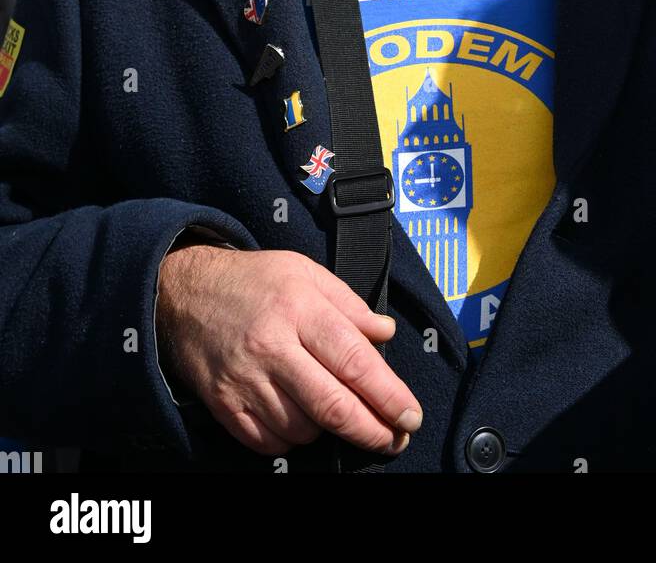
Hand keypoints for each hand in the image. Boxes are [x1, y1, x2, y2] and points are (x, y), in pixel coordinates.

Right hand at [156, 245, 421, 456]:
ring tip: (338, 413)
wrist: (184, 292)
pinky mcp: (224, 405)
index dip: (388, 394)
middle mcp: (272, 347)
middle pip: (332, 405)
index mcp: (299, 308)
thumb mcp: (305, 273)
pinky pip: (269, 443)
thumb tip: (386, 334)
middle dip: (372, 430)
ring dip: (329, 431)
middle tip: (395, 439)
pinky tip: (301, 422)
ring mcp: (245, 380)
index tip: (410, 414)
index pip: (354, 361)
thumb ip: (349, 304)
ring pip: (303, 429)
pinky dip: (292, 440)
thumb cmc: (254, 281)